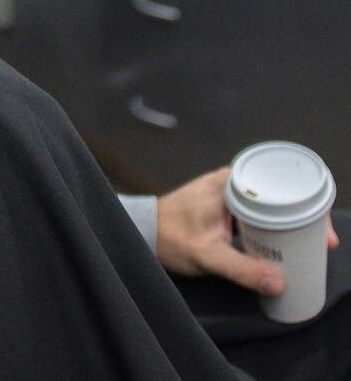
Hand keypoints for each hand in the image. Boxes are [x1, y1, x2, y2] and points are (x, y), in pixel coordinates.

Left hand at [156, 169, 340, 294]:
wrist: (145, 232)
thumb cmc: (169, 236)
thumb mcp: (206, 255)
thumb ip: (241, 269)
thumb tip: (279, 283)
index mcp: (227, 184)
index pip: (276, 185)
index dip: (304, 205)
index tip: (321, 230)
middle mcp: (229, 183)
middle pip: (277, 193)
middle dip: (303, 215)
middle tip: (322, 241)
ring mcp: (228, 194)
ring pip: (269, 203)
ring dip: (289, 221)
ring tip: (310, 243)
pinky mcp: (226, 207)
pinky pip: (259, 212)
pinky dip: (274, 226)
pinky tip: (284, 244)